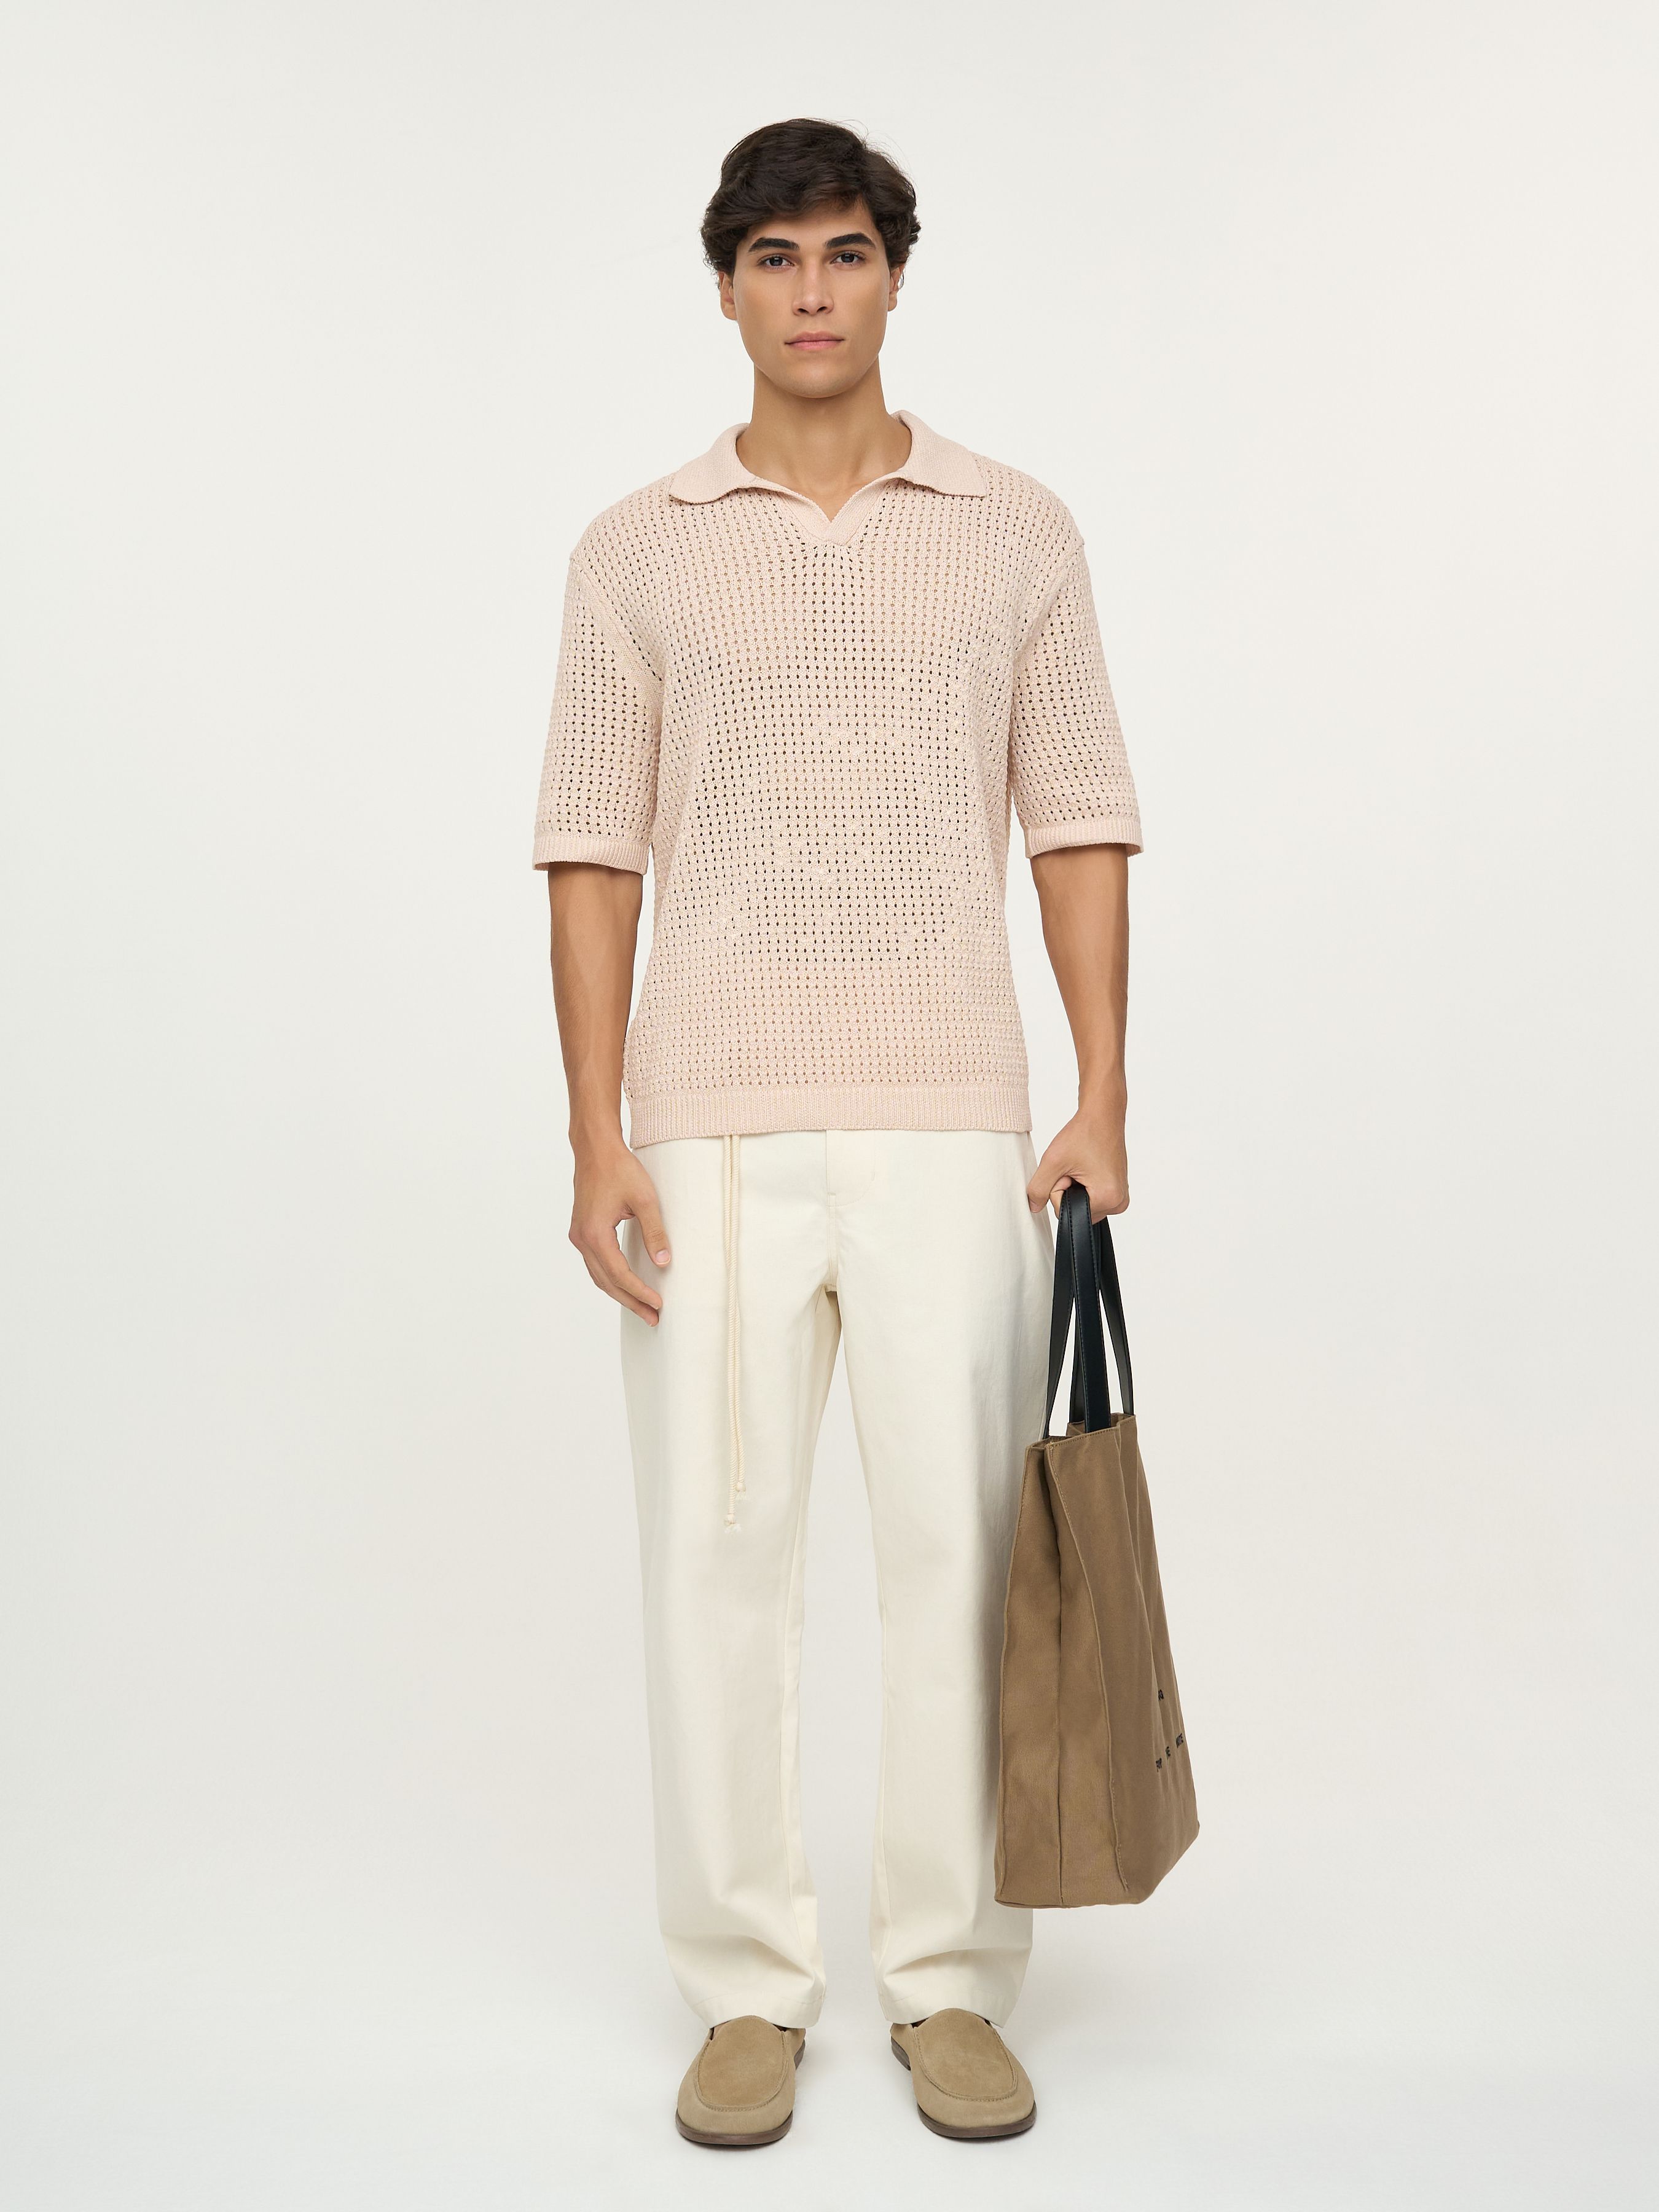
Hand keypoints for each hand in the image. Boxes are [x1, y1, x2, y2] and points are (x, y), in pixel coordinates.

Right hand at [569, 1138, 671, 1324]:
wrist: (595, 1148)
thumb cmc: (619, 1168)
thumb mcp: (645, 1200)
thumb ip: (655, 1233)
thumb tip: (664, 1263)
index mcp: (595, 1234)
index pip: (620, 1275)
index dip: (639, 1292)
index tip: (658, 1305)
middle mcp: (582, 1239)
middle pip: (607, 1282)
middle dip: (630, 1301)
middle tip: (652, 1318)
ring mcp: (579, 1235)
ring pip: (598, 1275)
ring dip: (620, 1292)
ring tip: (642, 1307)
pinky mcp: (581, 1230)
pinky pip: (595, 1263)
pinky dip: (610, 1277)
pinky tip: (625, 1283)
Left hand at [1027, 1102, 1128, 1222]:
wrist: (1102, 1116)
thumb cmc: (1085, 1133)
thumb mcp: (1053, 1161)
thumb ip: (1038, 1188)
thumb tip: (1034, 1207)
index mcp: (1108, 1198)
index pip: (1066, 1211)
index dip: (1059, 1188)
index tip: (1070, 1167)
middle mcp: (1119, 1202)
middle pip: (1076, 1210)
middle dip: (1069, 1189)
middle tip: (1076, 1165)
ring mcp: (1120, 1197)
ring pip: (1082, 1205)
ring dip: (1076, 1187)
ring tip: (1083, 1165)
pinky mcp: (1118, 1191)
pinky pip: (1092, 1197)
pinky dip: (1085, 1184)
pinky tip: (1089, 1167)